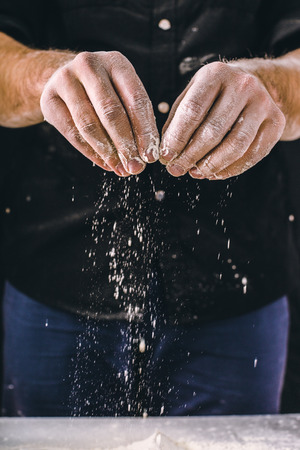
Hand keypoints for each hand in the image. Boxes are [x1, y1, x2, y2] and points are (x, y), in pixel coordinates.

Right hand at [40, 51, 158, 175]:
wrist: (65, 78)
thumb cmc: (104, 90)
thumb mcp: (123, 93)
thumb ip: (136, 117)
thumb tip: (146, 154)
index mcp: (115, 62)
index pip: (135, 99)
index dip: (144, 131)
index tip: (150, 155)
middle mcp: (89, 65)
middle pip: (111, 111)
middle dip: (126, 145)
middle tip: (136, 167)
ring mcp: (65, 79)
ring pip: (89, 124)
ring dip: (107, 152)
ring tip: (120, 169)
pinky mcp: (49, 98)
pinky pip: (71, 132)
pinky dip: (90, 152)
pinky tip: (104, 163)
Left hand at [160, 61, 285, 179]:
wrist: (254, 84)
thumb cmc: (214, 95)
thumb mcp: (192, 96)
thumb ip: (176, 122)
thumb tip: (167, 155)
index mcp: (215, 74)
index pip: (192, 111)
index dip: (177, 138)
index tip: (166, 157)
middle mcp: (242, 85)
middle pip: (213, 131)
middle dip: (191, 156)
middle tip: (177, 170)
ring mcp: (263, 103)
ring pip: (236, 145)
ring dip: (211, 165)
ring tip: (195, 173)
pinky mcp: (276, 122)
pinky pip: (253, 154)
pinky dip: (231, 169)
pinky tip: (214, 173)